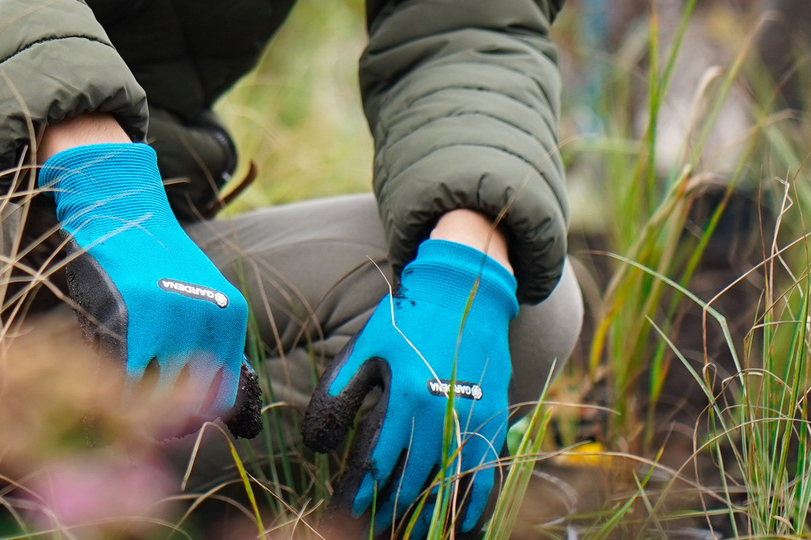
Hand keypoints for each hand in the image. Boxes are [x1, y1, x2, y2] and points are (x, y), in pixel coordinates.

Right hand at [38, 142, 259, 433]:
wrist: (118, 203)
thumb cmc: (150, 255)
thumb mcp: (195, 292)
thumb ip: (206, 340)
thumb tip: (204, 409)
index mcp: (231, 313)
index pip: (222, 393)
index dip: (194, 417)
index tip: (170, 423)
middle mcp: (209, 316)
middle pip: (190, 398)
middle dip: (165, 417)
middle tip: (142, 420)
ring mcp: (171, 315)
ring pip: (159, 392)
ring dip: (140, 407)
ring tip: (124, 401)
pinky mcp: (133, 313)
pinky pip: (130, 376)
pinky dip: (120, 392)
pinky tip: (110, 389)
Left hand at [302, 238, 517, 535]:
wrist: (464, 293)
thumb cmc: (407, 320)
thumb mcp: (366, 348)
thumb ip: (340, 392)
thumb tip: (316, 443)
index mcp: (406, 394)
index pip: (379, 458)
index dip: (363, 491)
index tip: (348, 512)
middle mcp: (442, 412)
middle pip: (414, 477)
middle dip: (392, 508)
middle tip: (374, 529)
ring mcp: (473, 419)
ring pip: (449, 481)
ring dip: (429, 512)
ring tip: (409, 533)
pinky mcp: (494, 420)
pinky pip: (486, 472)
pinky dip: (475, 503)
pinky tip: (461, 524)